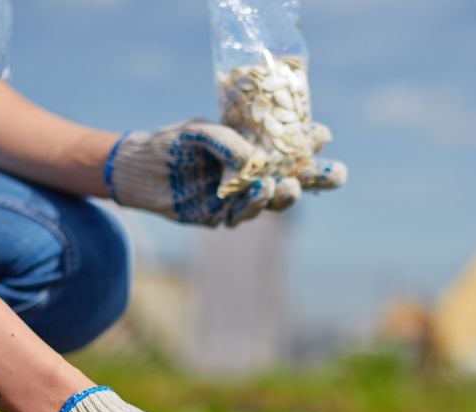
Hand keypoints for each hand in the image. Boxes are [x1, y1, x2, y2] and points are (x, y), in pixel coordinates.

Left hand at [104, 119, 345, 226]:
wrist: (139, 170)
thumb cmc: (171, 144)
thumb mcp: (199, 132)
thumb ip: (226, 142)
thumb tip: (252, 163)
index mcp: (254, 148)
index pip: (291, 146)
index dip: (310, 141)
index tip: (322, 134)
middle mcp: (253, 175)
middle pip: (296, 178)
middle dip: (320, 177)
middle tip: (336, 173)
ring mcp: (239, 198)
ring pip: (273, 201)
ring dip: (284, 193)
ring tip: (289, 184)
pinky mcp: (222, 217)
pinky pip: (243, 213)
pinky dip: (253, 203)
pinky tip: (260, 191)